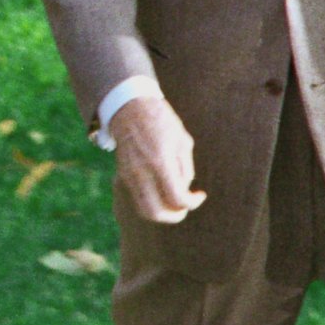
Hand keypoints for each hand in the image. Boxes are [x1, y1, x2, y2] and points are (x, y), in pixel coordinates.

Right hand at [111, 94, 205, 224]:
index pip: (177, 198)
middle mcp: (142, 173)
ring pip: (144, 210)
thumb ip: (185, 169)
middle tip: (185, 207)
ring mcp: (130, 175)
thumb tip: (184, 190)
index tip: (200, 194)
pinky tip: (163, 190)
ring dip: (162, 212)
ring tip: (174, 202)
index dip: (193, 202)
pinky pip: (138, 199)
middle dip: (175, 216)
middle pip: (156, 213)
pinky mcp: (124, 175)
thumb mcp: (182, 140)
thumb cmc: (161, 120)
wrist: (129, 108)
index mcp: (160, 162)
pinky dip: (152, 202)